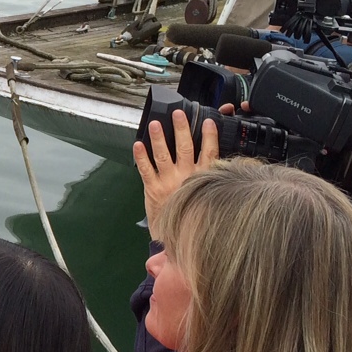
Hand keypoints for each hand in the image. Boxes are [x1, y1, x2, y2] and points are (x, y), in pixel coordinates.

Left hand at [133, 109, 218, 239]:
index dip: (209, 136)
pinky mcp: (153, 188)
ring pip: (163, 155)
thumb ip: (210, 181)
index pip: (209, 153)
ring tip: (156, 124)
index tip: (208, 122)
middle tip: (178, 114)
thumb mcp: (208, 197)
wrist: (176, 237)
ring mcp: (168, 182)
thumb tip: (214, 162)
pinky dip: (141, 156)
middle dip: (181, 129)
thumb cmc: (192, 216)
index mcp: (202, 179)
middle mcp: (186, 178)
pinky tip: (138, 144)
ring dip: (159, 138)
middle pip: (185, 148)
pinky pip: (146, 169)